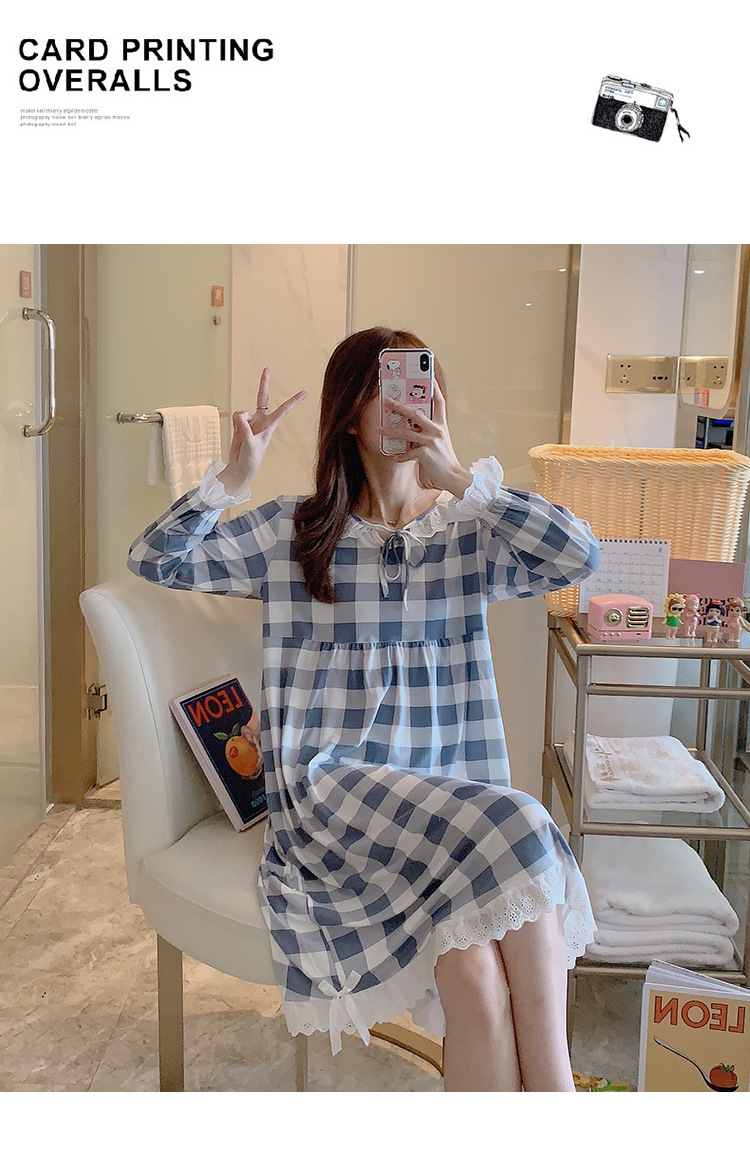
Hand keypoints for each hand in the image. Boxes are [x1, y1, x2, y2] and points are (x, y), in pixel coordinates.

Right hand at [217, 368, 306, 494]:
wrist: (240, 467)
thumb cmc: (251, 459)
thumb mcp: (251, 445)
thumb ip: (245, 429)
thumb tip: (240, 414)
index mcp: (270, 426)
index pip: (283, 410)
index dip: (294, 401)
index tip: (305, 392)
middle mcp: (261, 420)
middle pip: (262, 397)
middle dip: (263, 383)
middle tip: (267, 368)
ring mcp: (250, 421)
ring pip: (243, 411)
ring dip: (241, 421)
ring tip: (243, 436)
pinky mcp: (240, 424)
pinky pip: (236, 417)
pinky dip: (235, 424)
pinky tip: (238, 434)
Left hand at [378, 382, 472, 497]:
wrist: (453, 476)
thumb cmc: (445, 460)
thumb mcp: (440, 442)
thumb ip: (428, 433)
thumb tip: (410, 428)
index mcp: (442, 425)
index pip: (439, 402)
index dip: (434, 388)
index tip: (428, 375)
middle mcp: (438, 430)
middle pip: (416, 413)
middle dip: (400, 407)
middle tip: (388, 401)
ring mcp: (432, 441)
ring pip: (406, 433)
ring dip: (391, 431)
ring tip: (380, 430)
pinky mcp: (425, 453)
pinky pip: (408, 452)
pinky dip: (400, 456)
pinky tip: (395, 457)